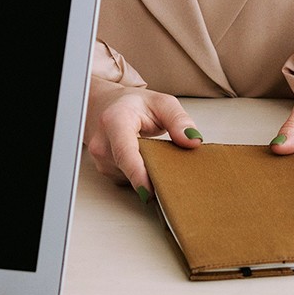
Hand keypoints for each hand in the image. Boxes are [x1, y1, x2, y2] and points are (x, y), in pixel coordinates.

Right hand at [83, 83, 201, 194]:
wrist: (106, 106)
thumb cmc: (133, 104)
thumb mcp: (161, 103)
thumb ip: (179, 120)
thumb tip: (192, 141)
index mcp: (115, 120)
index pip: (125, 151)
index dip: (138, 173)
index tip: (150, 191)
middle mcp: (102, 141)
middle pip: (130, 169)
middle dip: (154, 173)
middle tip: (174, 170)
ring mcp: (100, 159)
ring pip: (130, 177)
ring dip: (147, 173)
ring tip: (157, 155)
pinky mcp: (105, 170)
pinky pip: (127, 179)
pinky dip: (140, 174)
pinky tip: (147, 161)